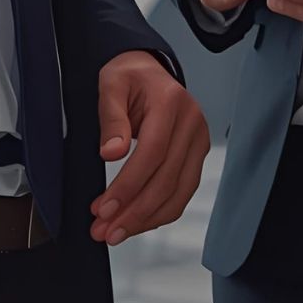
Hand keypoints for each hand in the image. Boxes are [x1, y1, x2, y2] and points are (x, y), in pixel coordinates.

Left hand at [90, 52, 209, 244]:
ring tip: (115, 232)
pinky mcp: (197, 154)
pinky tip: (137, 222)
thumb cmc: (129, 76)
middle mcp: (192, 121)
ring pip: (178, 193)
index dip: (128, 185)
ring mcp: (199, 139)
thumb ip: (111, 117)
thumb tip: (111, 153)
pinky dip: (159, 213)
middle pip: (166, 179)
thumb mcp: (111, 84)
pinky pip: (182, 192)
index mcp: (171, 101)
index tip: (104, 208)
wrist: (147, 70)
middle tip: (104, 231)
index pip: (153, 153)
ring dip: (146, 219)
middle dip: (134, 212)